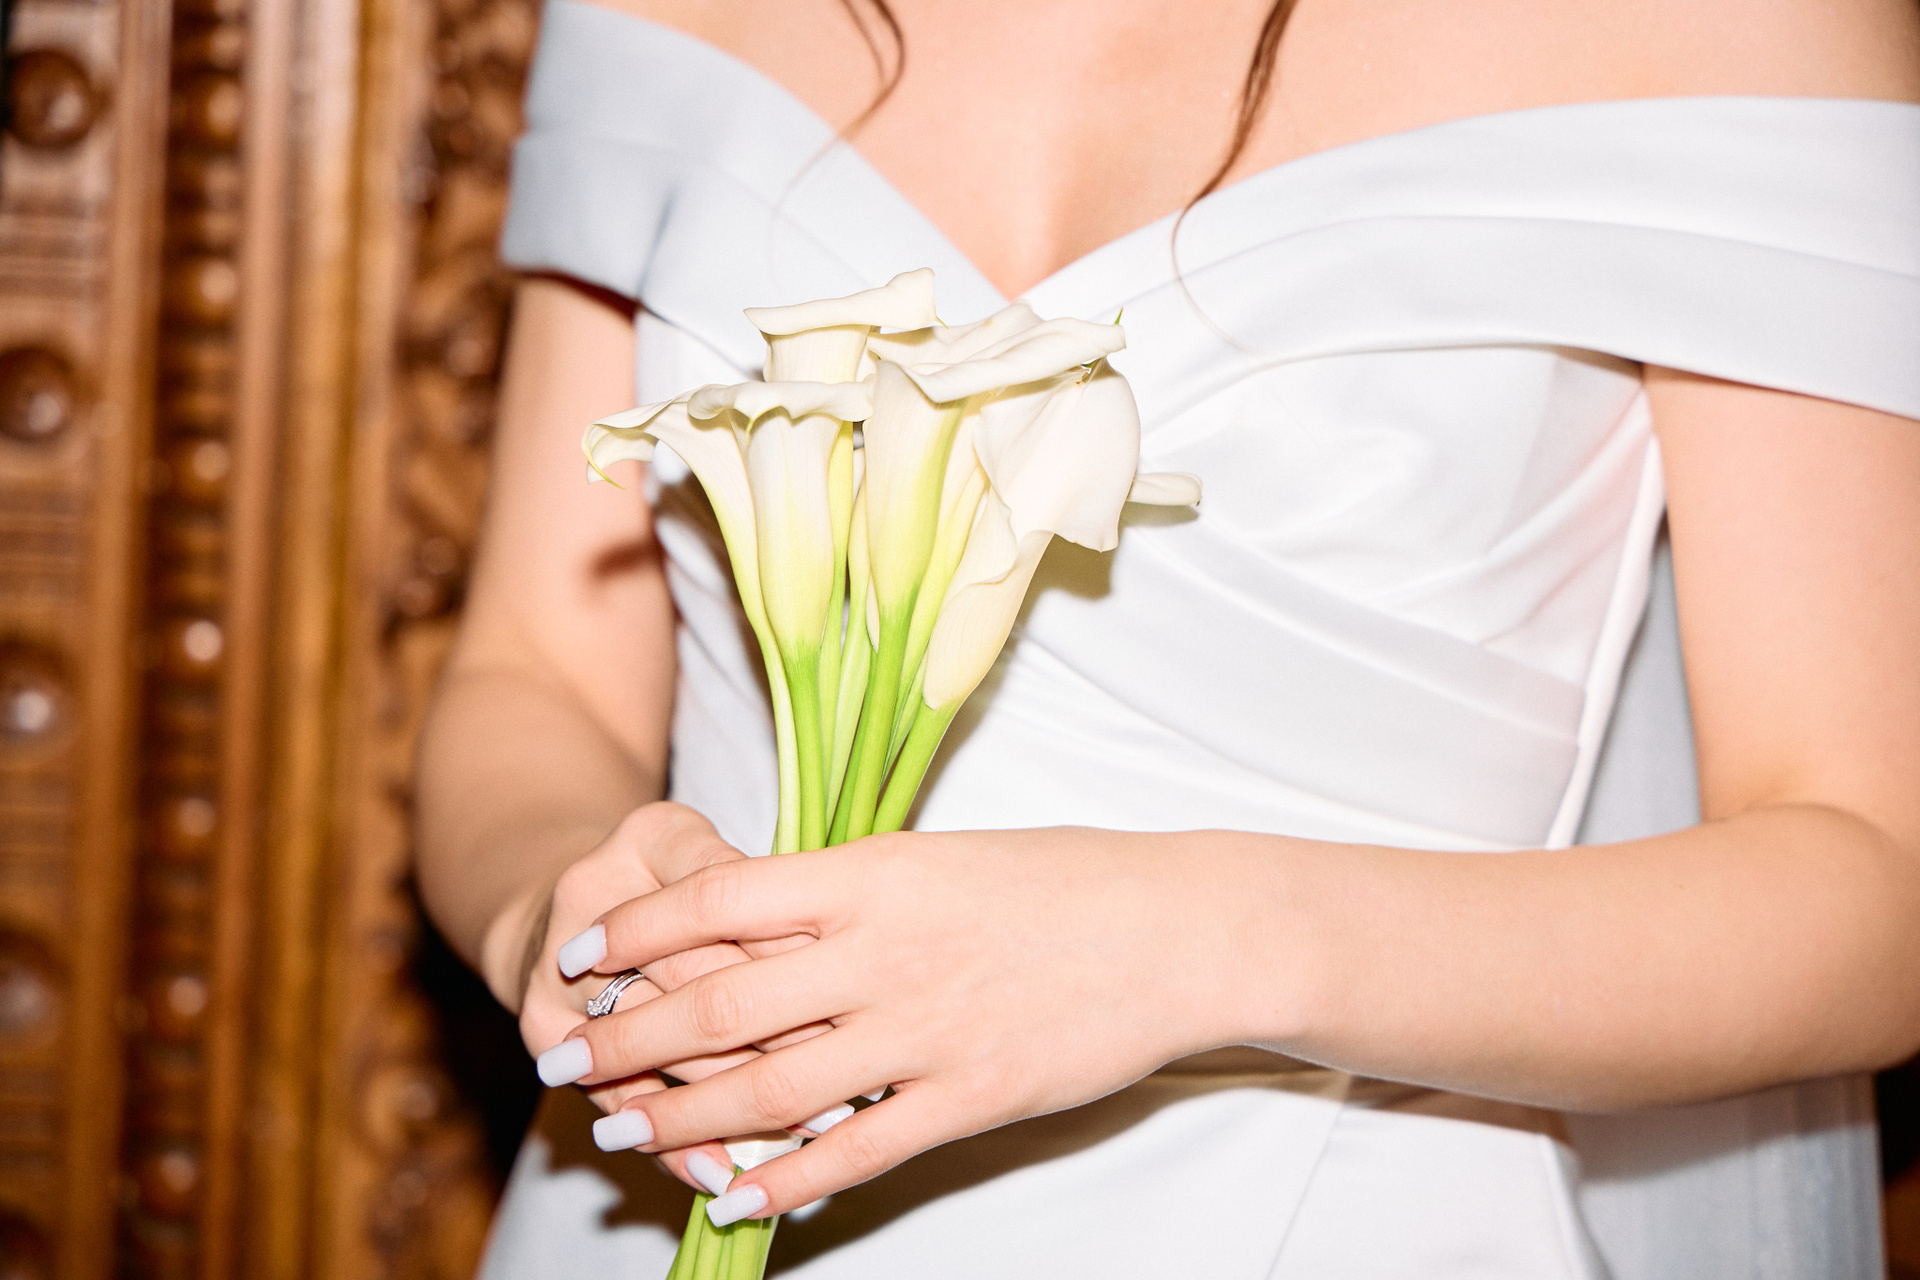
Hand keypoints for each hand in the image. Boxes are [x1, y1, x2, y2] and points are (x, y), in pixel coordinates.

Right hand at [518, 802, 834, 1196]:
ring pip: (661, 1050)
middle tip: (857, 1076)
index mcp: (649, 843)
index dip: (795, 958)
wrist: (562, 903)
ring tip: (821, 1130)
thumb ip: (762, 884)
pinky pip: (616, 1098)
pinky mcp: (543, 1034)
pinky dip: (676, 1144)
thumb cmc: (671, 871)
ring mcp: (563, 965)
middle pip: (696, 984)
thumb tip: (828, 944)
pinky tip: (725, 1172)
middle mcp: (594, 905)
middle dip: (781, 1035)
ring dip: (742, 1100)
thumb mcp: (717, 847)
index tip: (860, 1000)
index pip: (733, 908)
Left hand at [540, 826, 1274, 1220]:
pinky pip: (858, 1149)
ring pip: (772, 1085)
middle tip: (564, 1059)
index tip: (582, 955)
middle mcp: (886, 952)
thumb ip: (851, 889)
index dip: (637, 933)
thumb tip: (760, 914)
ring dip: (683, 1115)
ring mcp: (927, 1031)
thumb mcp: (943, 855)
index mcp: (875, 873)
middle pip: (723, 1003)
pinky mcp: (971, 1098)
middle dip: (629, 1036)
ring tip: (620, 1131)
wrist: (1178, 929)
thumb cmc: (1064, 879)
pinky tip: (735, 1197)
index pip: (721, 900)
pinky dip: (787, 1179)